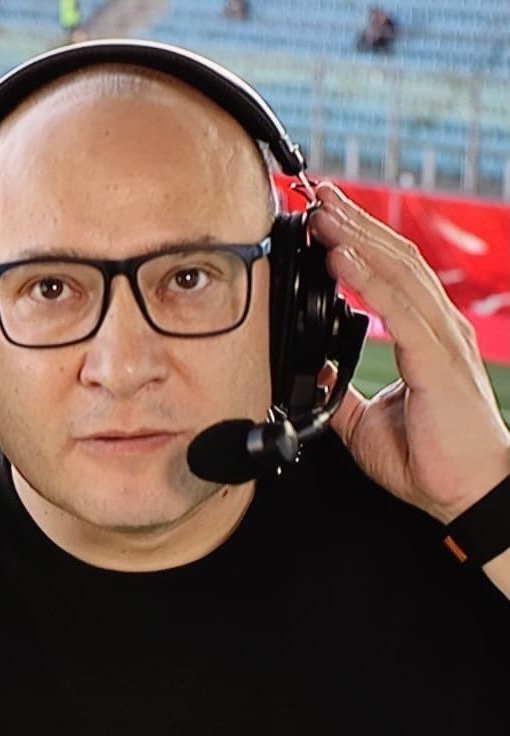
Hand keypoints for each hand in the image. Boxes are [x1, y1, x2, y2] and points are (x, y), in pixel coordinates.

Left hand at [310, 183, 509, 523]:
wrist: (466, 494)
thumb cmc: (430, 457)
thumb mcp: (365, 421)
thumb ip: (343, 390)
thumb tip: (317, 373)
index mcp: (423, 335)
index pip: (389, 273)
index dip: (356, 241)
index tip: (322, 217)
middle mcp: (436, 327)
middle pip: (393, 258)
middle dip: (352, 223)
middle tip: (317, 194)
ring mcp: (441, 339)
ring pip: (397, 271)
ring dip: (355, 237)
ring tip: (321, 212)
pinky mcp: (439, 360)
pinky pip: (399, 309)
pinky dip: (367, 278)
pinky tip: (339, 257)